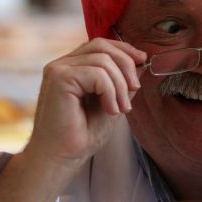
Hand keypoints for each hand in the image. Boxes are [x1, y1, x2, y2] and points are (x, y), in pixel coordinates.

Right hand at [24, 37, 146, 167]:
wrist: (61, 157)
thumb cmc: (82, 134)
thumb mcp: (112, 103)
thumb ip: (123, 83)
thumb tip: (141, 63)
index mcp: (73, 67)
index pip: (101, 44)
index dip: (124, 49)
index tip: (143, 60)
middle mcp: (62, 64)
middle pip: (102, 46)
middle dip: (126, 65)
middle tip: (135, 89)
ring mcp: (58, 69)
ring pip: (103, 61)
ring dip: (120, 86)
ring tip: (121, 109)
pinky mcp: (58, 78)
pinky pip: (97, 74)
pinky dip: (110, 92)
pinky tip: (110, 110)